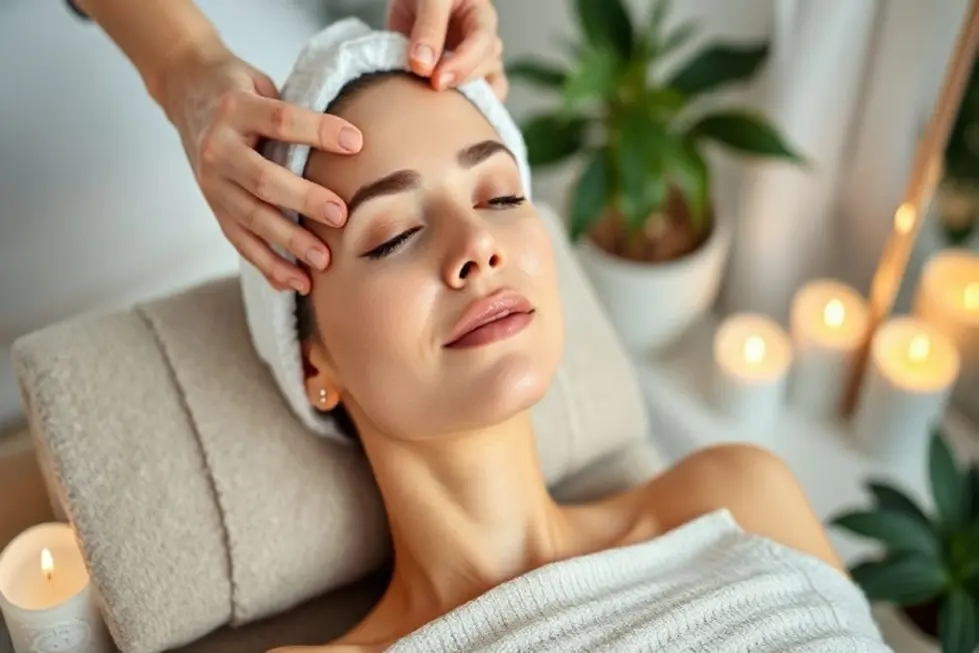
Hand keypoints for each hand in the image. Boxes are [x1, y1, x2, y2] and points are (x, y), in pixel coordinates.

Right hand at [157, 40, 362, 293]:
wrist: (188, 93)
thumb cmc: (243, 92)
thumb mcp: (263, 85)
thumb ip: (295, 111)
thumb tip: (354, 140)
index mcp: (235, 109)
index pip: (280, 119)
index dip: (318, 130)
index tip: (356, 142)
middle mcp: (218, 148)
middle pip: (263, 179)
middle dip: (304, 200)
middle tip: (341, 216)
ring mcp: (212, 183)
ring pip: (252, 218)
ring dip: (289, 243)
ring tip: (323, 261)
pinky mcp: (214, 208)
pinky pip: (241, 242)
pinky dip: (269, 265)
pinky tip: (296, 282)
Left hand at [388, 0, 507, 99]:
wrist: (410, 0)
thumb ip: (428, 28)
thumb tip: (423, 67)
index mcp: (481, 18)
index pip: (481, 44)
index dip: (462, 64)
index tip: (437, 80)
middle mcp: (484, 43)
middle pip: (487, 68)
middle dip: (460, 81)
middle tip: (431, 88)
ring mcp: (474, 64)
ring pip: (487, 88)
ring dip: (466, 98)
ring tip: (440, 105)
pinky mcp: (459, 81)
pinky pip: (472, 101)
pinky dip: (463, 110)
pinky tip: (444, 117)